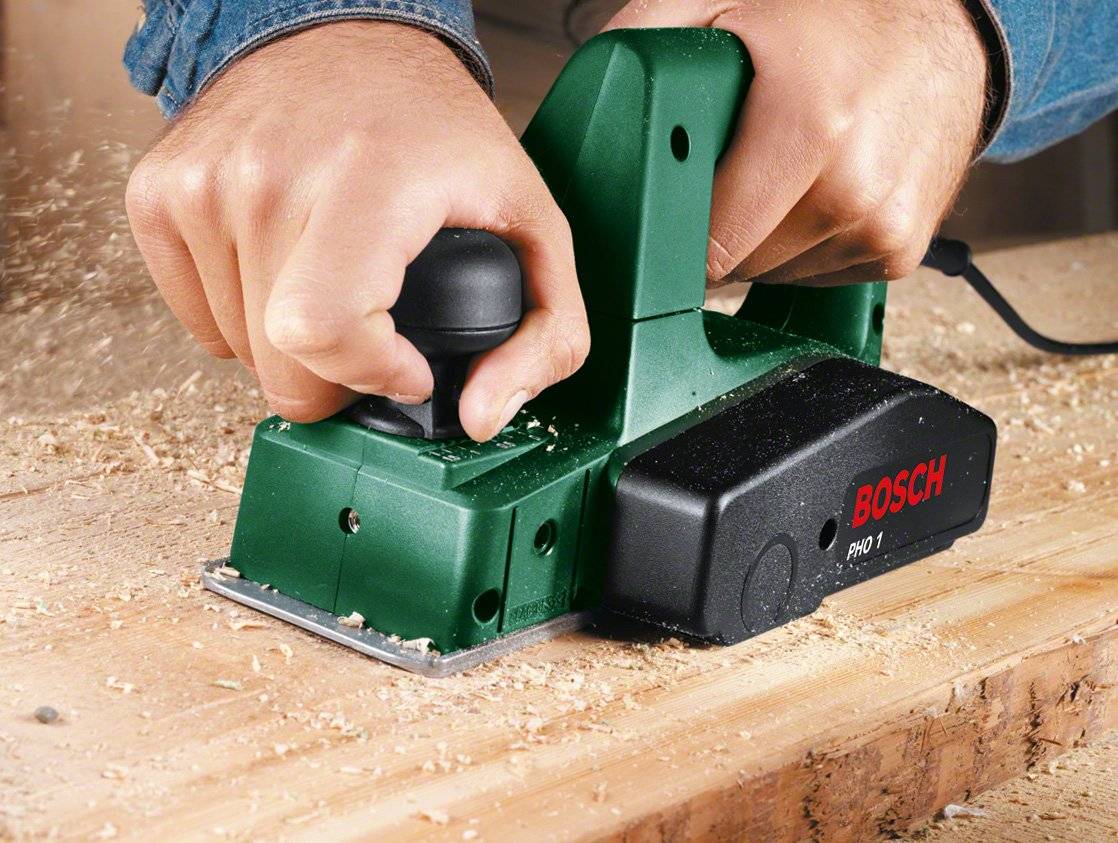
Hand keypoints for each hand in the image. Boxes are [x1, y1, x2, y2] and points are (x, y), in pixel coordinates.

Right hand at [126, 21, 587, 440]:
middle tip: (375, 338)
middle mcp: (270, 174)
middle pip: (279, 363)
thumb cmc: (439, 132)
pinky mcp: (161, 192)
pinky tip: (286, 278)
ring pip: (239, 353)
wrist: (345, 39)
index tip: (408, 366)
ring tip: (334, 289)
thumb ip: (548, 334)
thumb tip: (482, 417)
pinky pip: (197, 323)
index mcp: (368, 177)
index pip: (323, 329)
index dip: (371, 375)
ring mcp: (204, 182)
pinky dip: (243, 323)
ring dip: (291, 349)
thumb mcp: (533, 223)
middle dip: (337, 379)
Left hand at [606, 0, 987, 285]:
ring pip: (773, 274)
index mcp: (809, 125)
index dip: (673, 235)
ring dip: (759, 239)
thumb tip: (595, 99)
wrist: (948, 34)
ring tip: (778, 172)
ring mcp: (883, 227)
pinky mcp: (899, 252)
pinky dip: (801, 245)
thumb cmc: (842, 17)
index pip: (709, 243)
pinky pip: (815, 274)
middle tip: (725, 172)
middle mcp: (855, 187)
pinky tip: (814, 190)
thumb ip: (652, 41)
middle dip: (715, 230)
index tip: (662, 220)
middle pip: (737, 265)